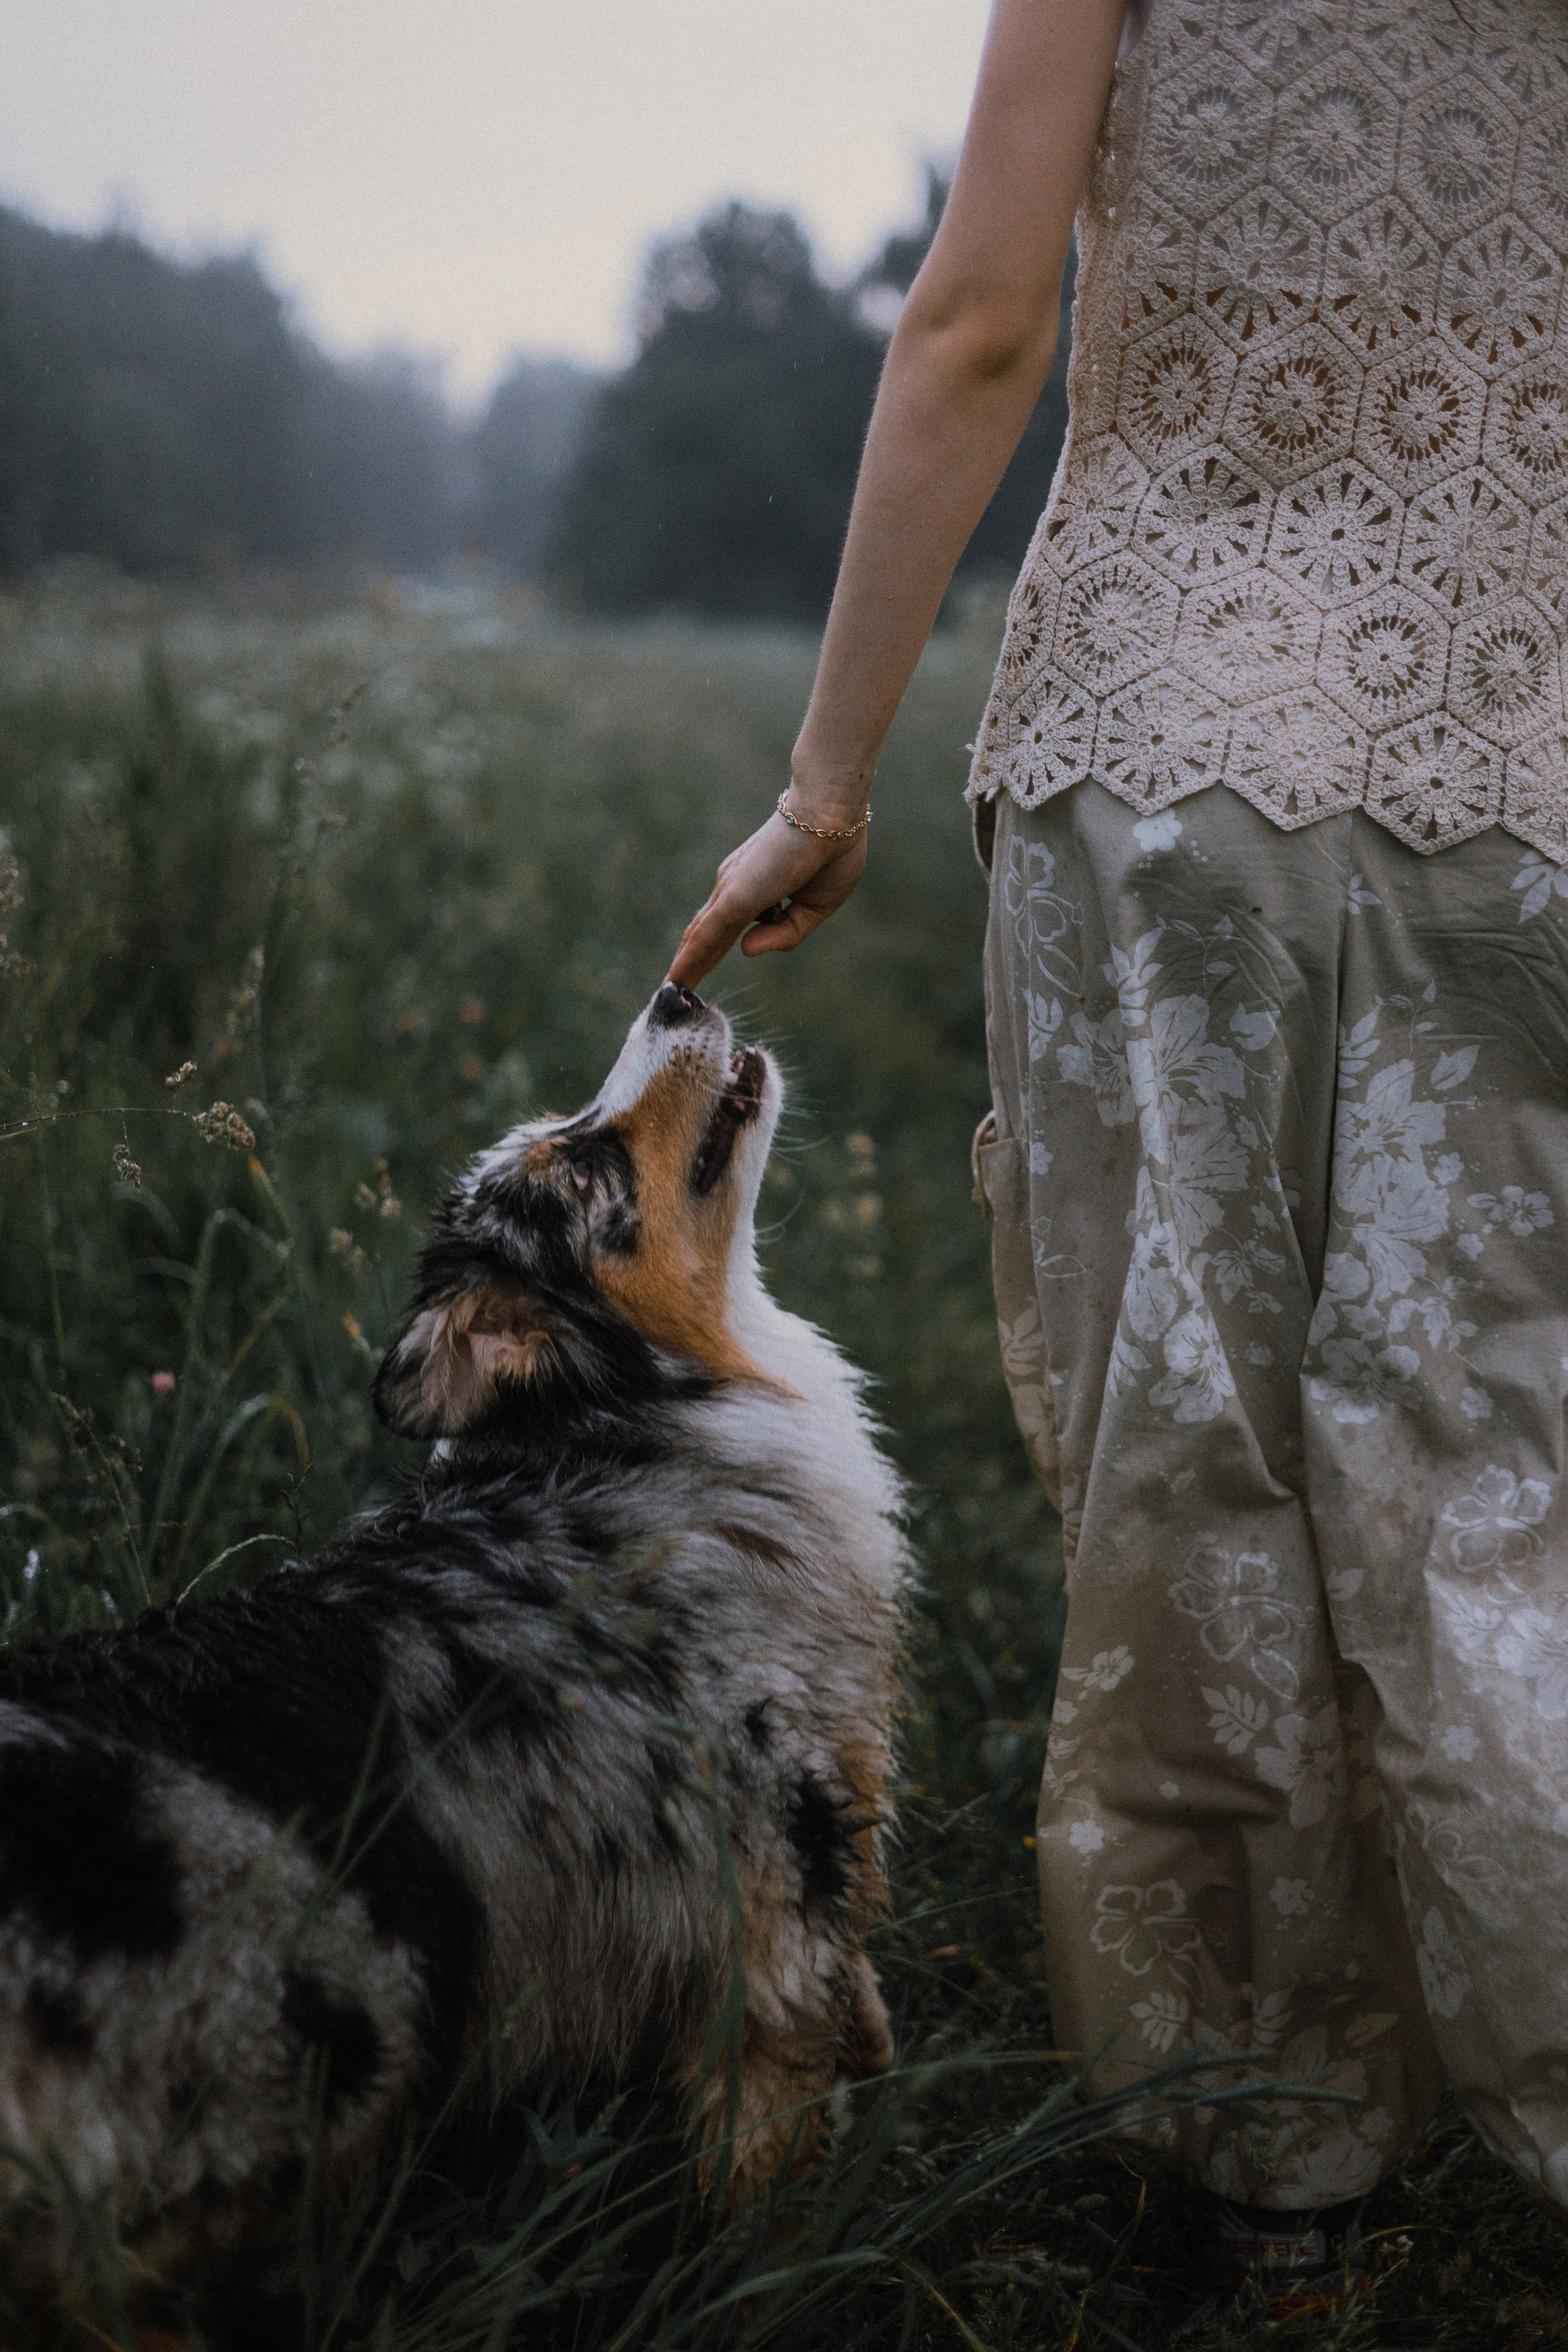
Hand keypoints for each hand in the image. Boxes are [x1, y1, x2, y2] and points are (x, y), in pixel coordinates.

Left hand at [667, 803, 867, 987]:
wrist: (831, 816)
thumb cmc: (833, 852)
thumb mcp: (816, 908)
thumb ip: (786, 934)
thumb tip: (744, 950)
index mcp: (757, 884)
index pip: (728, 923)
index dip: (715, 949)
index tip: (702, 968)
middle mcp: (736, 885)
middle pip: (706, 932)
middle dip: (693, 962)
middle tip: (675, 990)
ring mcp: (730, 891)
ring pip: (700, 938)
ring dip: (685, 968)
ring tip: (669, 995)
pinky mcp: (733, 898)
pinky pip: (704, 937)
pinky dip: (689, 962)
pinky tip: (676, 982)